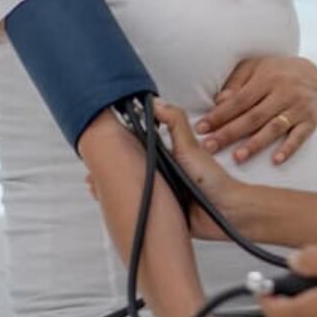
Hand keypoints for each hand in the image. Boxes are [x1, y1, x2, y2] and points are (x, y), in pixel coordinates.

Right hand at [84, 99, 259, 241]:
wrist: (225, 214)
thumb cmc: (211, 181)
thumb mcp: (190, 146)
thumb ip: (175, 123)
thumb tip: (155, 102)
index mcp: (166, 158)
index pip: (135, 150)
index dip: (117, 149)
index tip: (98, 146)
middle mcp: (161, 176)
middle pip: (129, 172)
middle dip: (109, 173)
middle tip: (91, 175)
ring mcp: (160, 196)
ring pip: (130, 191)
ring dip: (113, 191)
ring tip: (95, 189)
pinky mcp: (161, 215)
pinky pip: (139, 211)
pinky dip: (126, 209)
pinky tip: (113, 208)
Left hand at [195, 56, 316, 164]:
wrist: (316, 74)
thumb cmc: (278, 72)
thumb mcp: (256, 67)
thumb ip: (236, 82)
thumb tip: (219, 101)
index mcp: (267, 78)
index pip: (239, 100)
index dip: (220, 115)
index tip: (201, 129)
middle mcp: (283, 92)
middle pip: (253, 116)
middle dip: (230, 133)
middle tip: (210, 147)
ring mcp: (298, 107)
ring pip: (274, 127)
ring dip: (255, 144)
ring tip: (238, 157)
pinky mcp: (310, 120)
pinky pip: (300, 136)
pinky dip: (288, 149)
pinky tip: (275, 160)